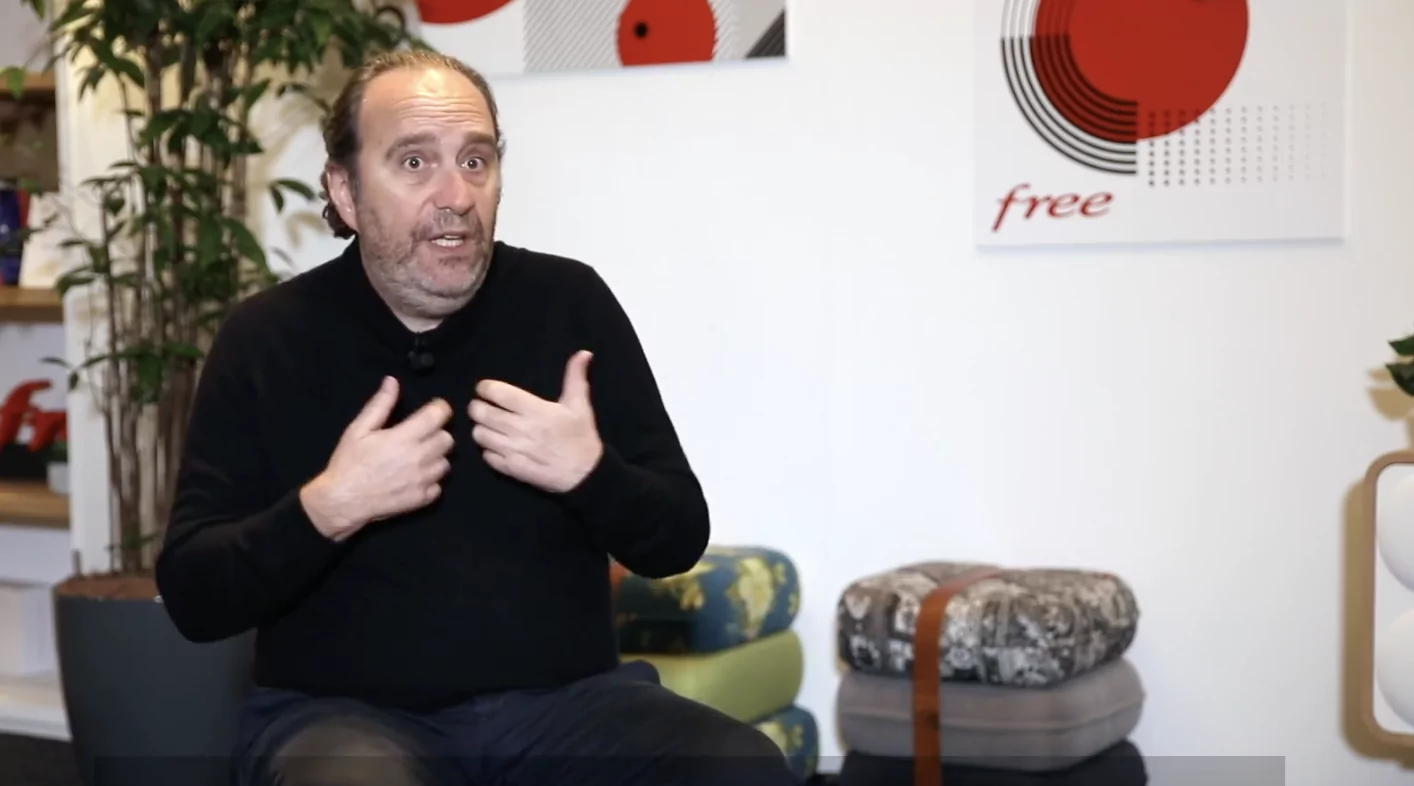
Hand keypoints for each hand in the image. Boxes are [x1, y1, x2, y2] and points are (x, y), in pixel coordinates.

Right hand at [301, 376, 454, 540]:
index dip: (439, 409)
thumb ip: (380, 404)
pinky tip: (414, 478)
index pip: (439, 415)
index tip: (432, 410)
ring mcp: (423, 480)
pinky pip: (439, 485)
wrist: (342, 501)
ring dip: (435, 457)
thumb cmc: (349, 462)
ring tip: (416, 458)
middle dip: (437, 433)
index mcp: (404, 437)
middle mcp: (419, 458)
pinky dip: (431, 481)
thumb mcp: (359, 429)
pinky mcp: (423, 498)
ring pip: (446, 463)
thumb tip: (392, 382)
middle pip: (448, 439)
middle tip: (420, 436)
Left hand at [469, 350, 603, 492]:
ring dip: (480, 428)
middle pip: (483, 413)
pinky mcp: (512, 469)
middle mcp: (521, 429)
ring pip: (481, 435)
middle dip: (476, 407)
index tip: (484, 388)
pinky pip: (487, 457)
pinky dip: (487, 450)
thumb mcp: (580, 405)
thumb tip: (584, 352)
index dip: (485, 388)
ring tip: (486, 425)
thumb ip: (575, 377)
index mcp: (535, 410)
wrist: (586, 475)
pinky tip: (494, 446)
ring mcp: (514, 450)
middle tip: (480, 406)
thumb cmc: (581, 436)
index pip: (499, 394)